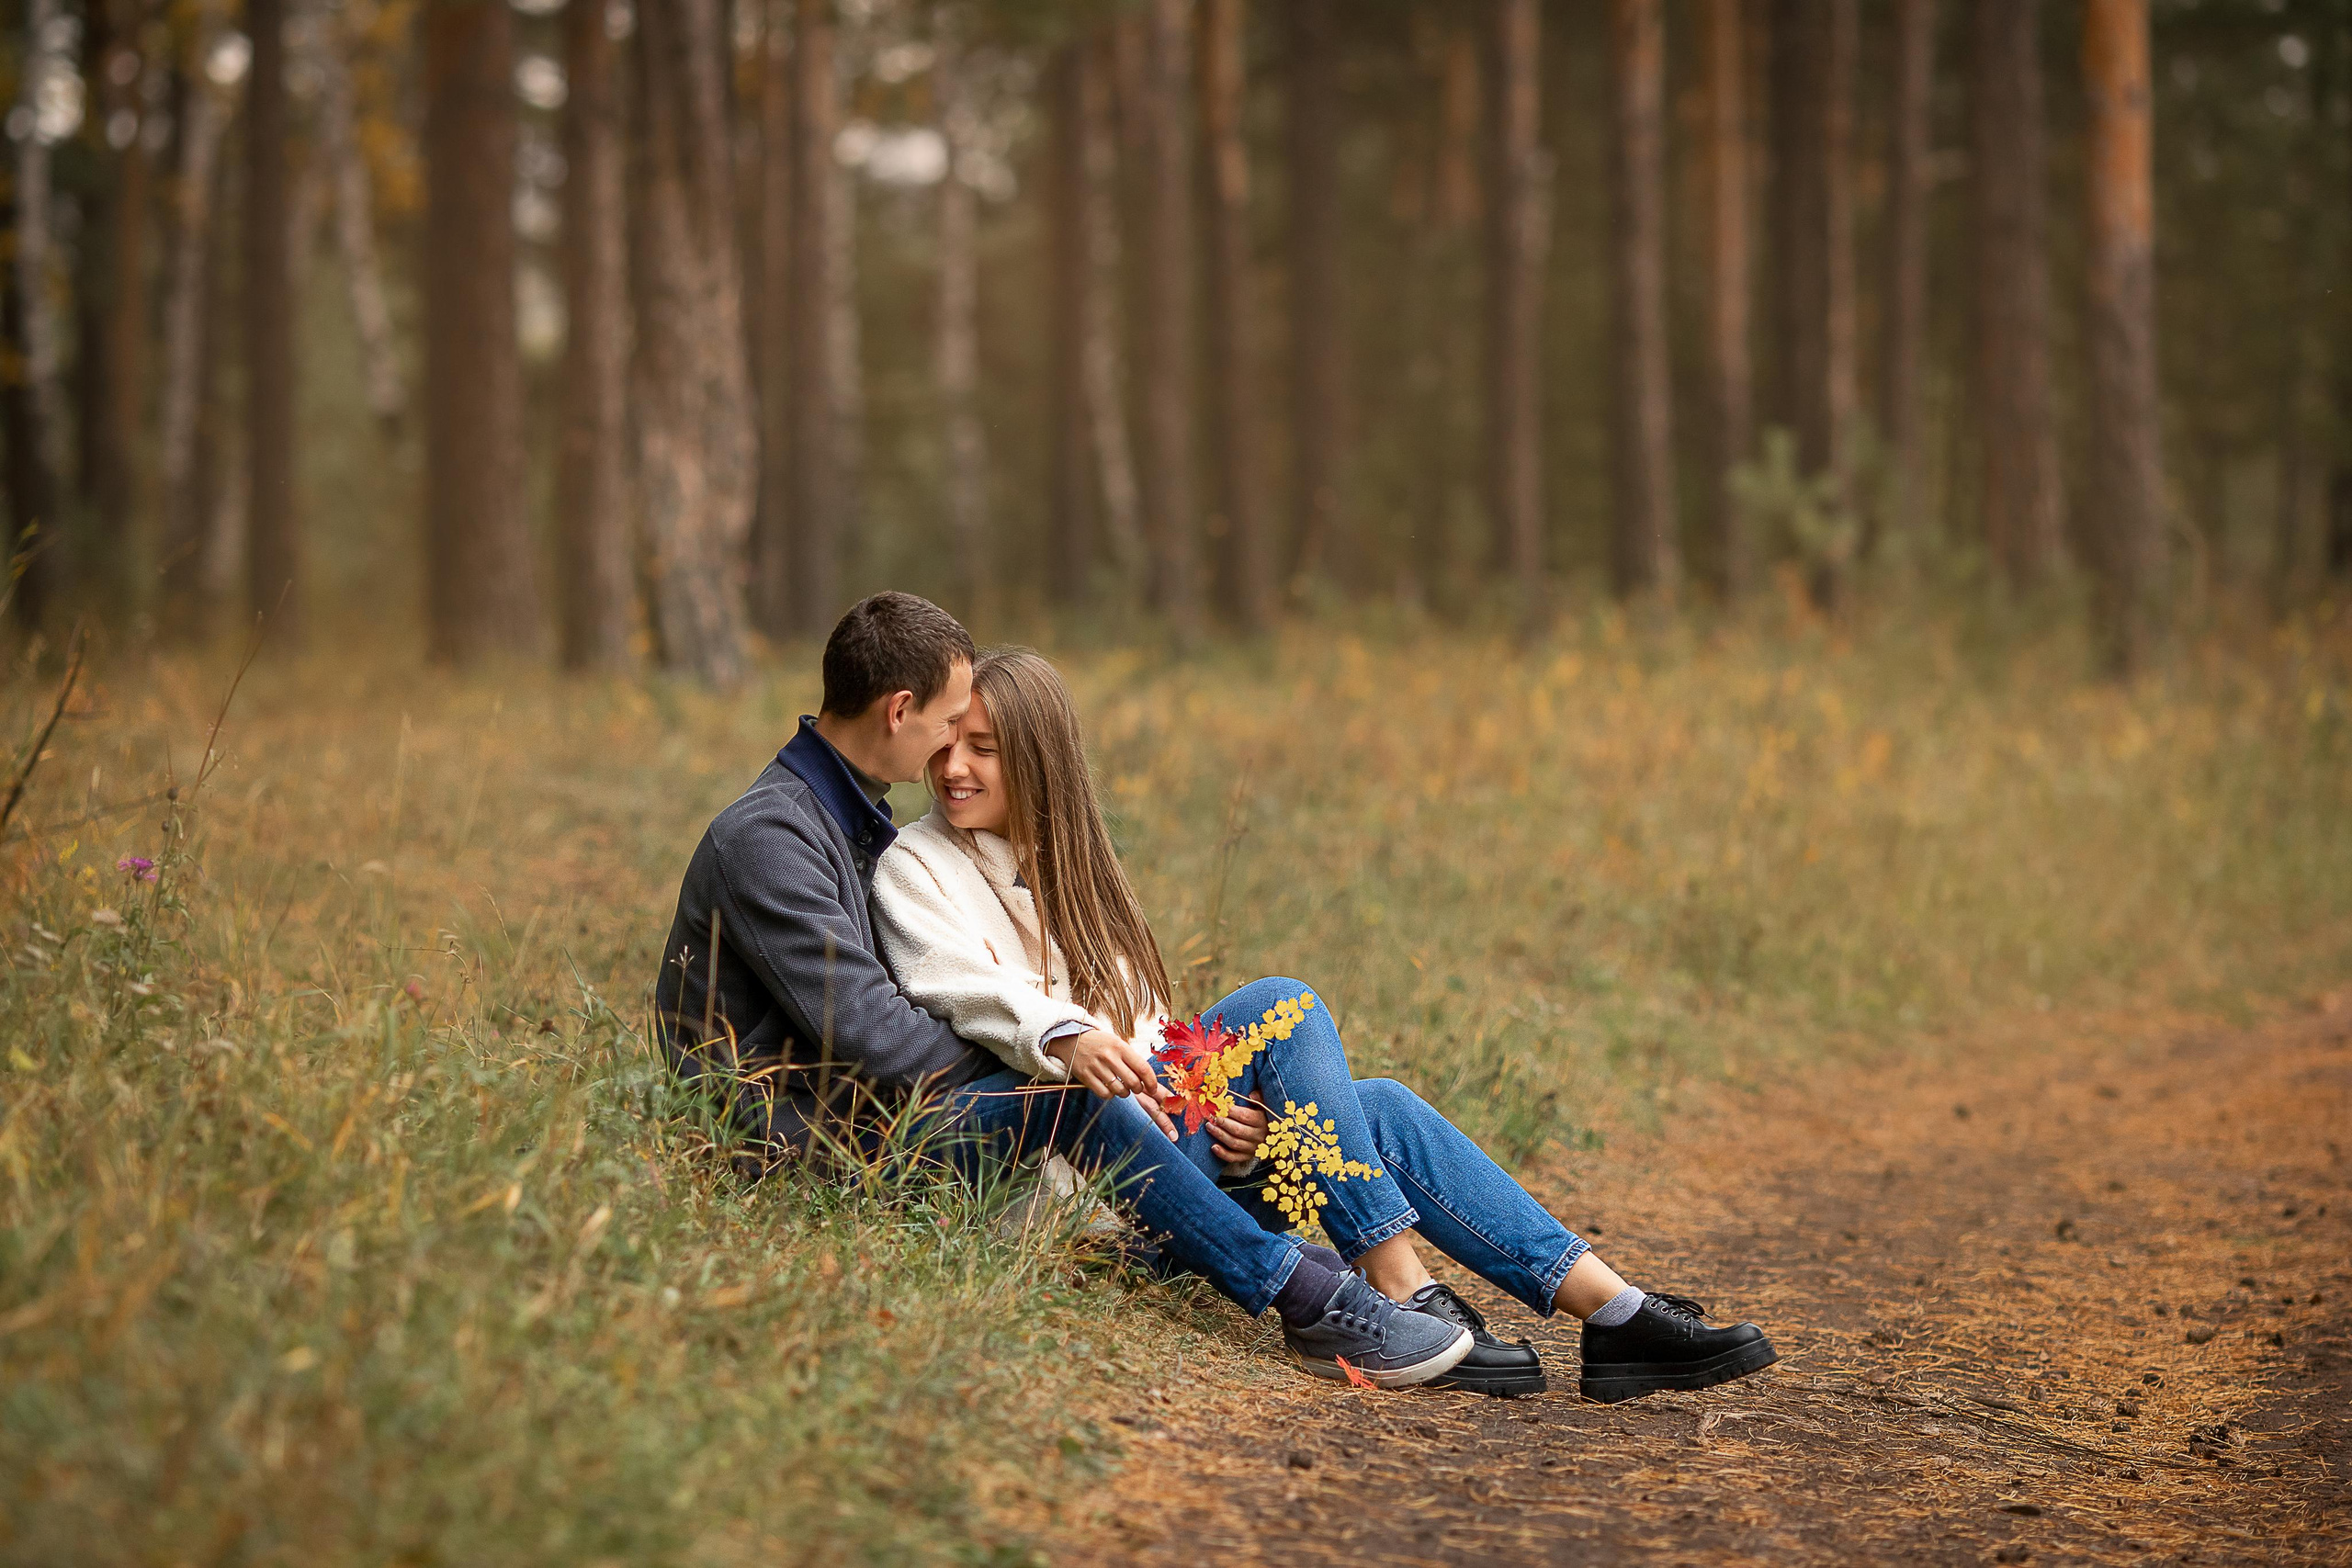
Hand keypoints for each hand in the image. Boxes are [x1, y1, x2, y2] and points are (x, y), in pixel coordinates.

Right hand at [1045, 1029, 1179, 1141]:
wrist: (1072, 1039)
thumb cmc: (1100, 1043)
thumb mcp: (1117, 1044)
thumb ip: (1131, 1059)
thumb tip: (1147, 1079)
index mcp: (1120, 1047)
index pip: (1143, 1068)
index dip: (1151, 1082)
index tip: (1153, 1088)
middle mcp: (1109, 1057)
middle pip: (1133, 1082)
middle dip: (1138, 1089)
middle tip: (1137, 1088)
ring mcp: (1096, 1067)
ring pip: (1119, 1090)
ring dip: (1125, 1093)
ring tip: (1122, 1088)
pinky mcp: (1086, 1076)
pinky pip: (1105, 1094)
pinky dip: (1110, 1095)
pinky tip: (1110, 1089)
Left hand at [1206, 1102, 1268, 1166]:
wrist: (1271, 1135)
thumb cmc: (1263, 1115)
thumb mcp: (1265, 1104)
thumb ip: (1260, 1098)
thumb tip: (1252, 1095)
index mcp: (1262, 1122)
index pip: (1245, 1116)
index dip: (1232, 1111)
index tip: (1222, 1106)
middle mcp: (1258, 1136)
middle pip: (1238, 1130)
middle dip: (1223, 1123)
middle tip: (1213, 1117)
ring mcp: (1252, 1148)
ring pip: (1234, 1143)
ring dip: (1220, 1135)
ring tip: (1209, 1126)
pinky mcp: (1247, 1156)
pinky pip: (1234, 1157)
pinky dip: (1223, 1153)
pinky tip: (1213, 1147)